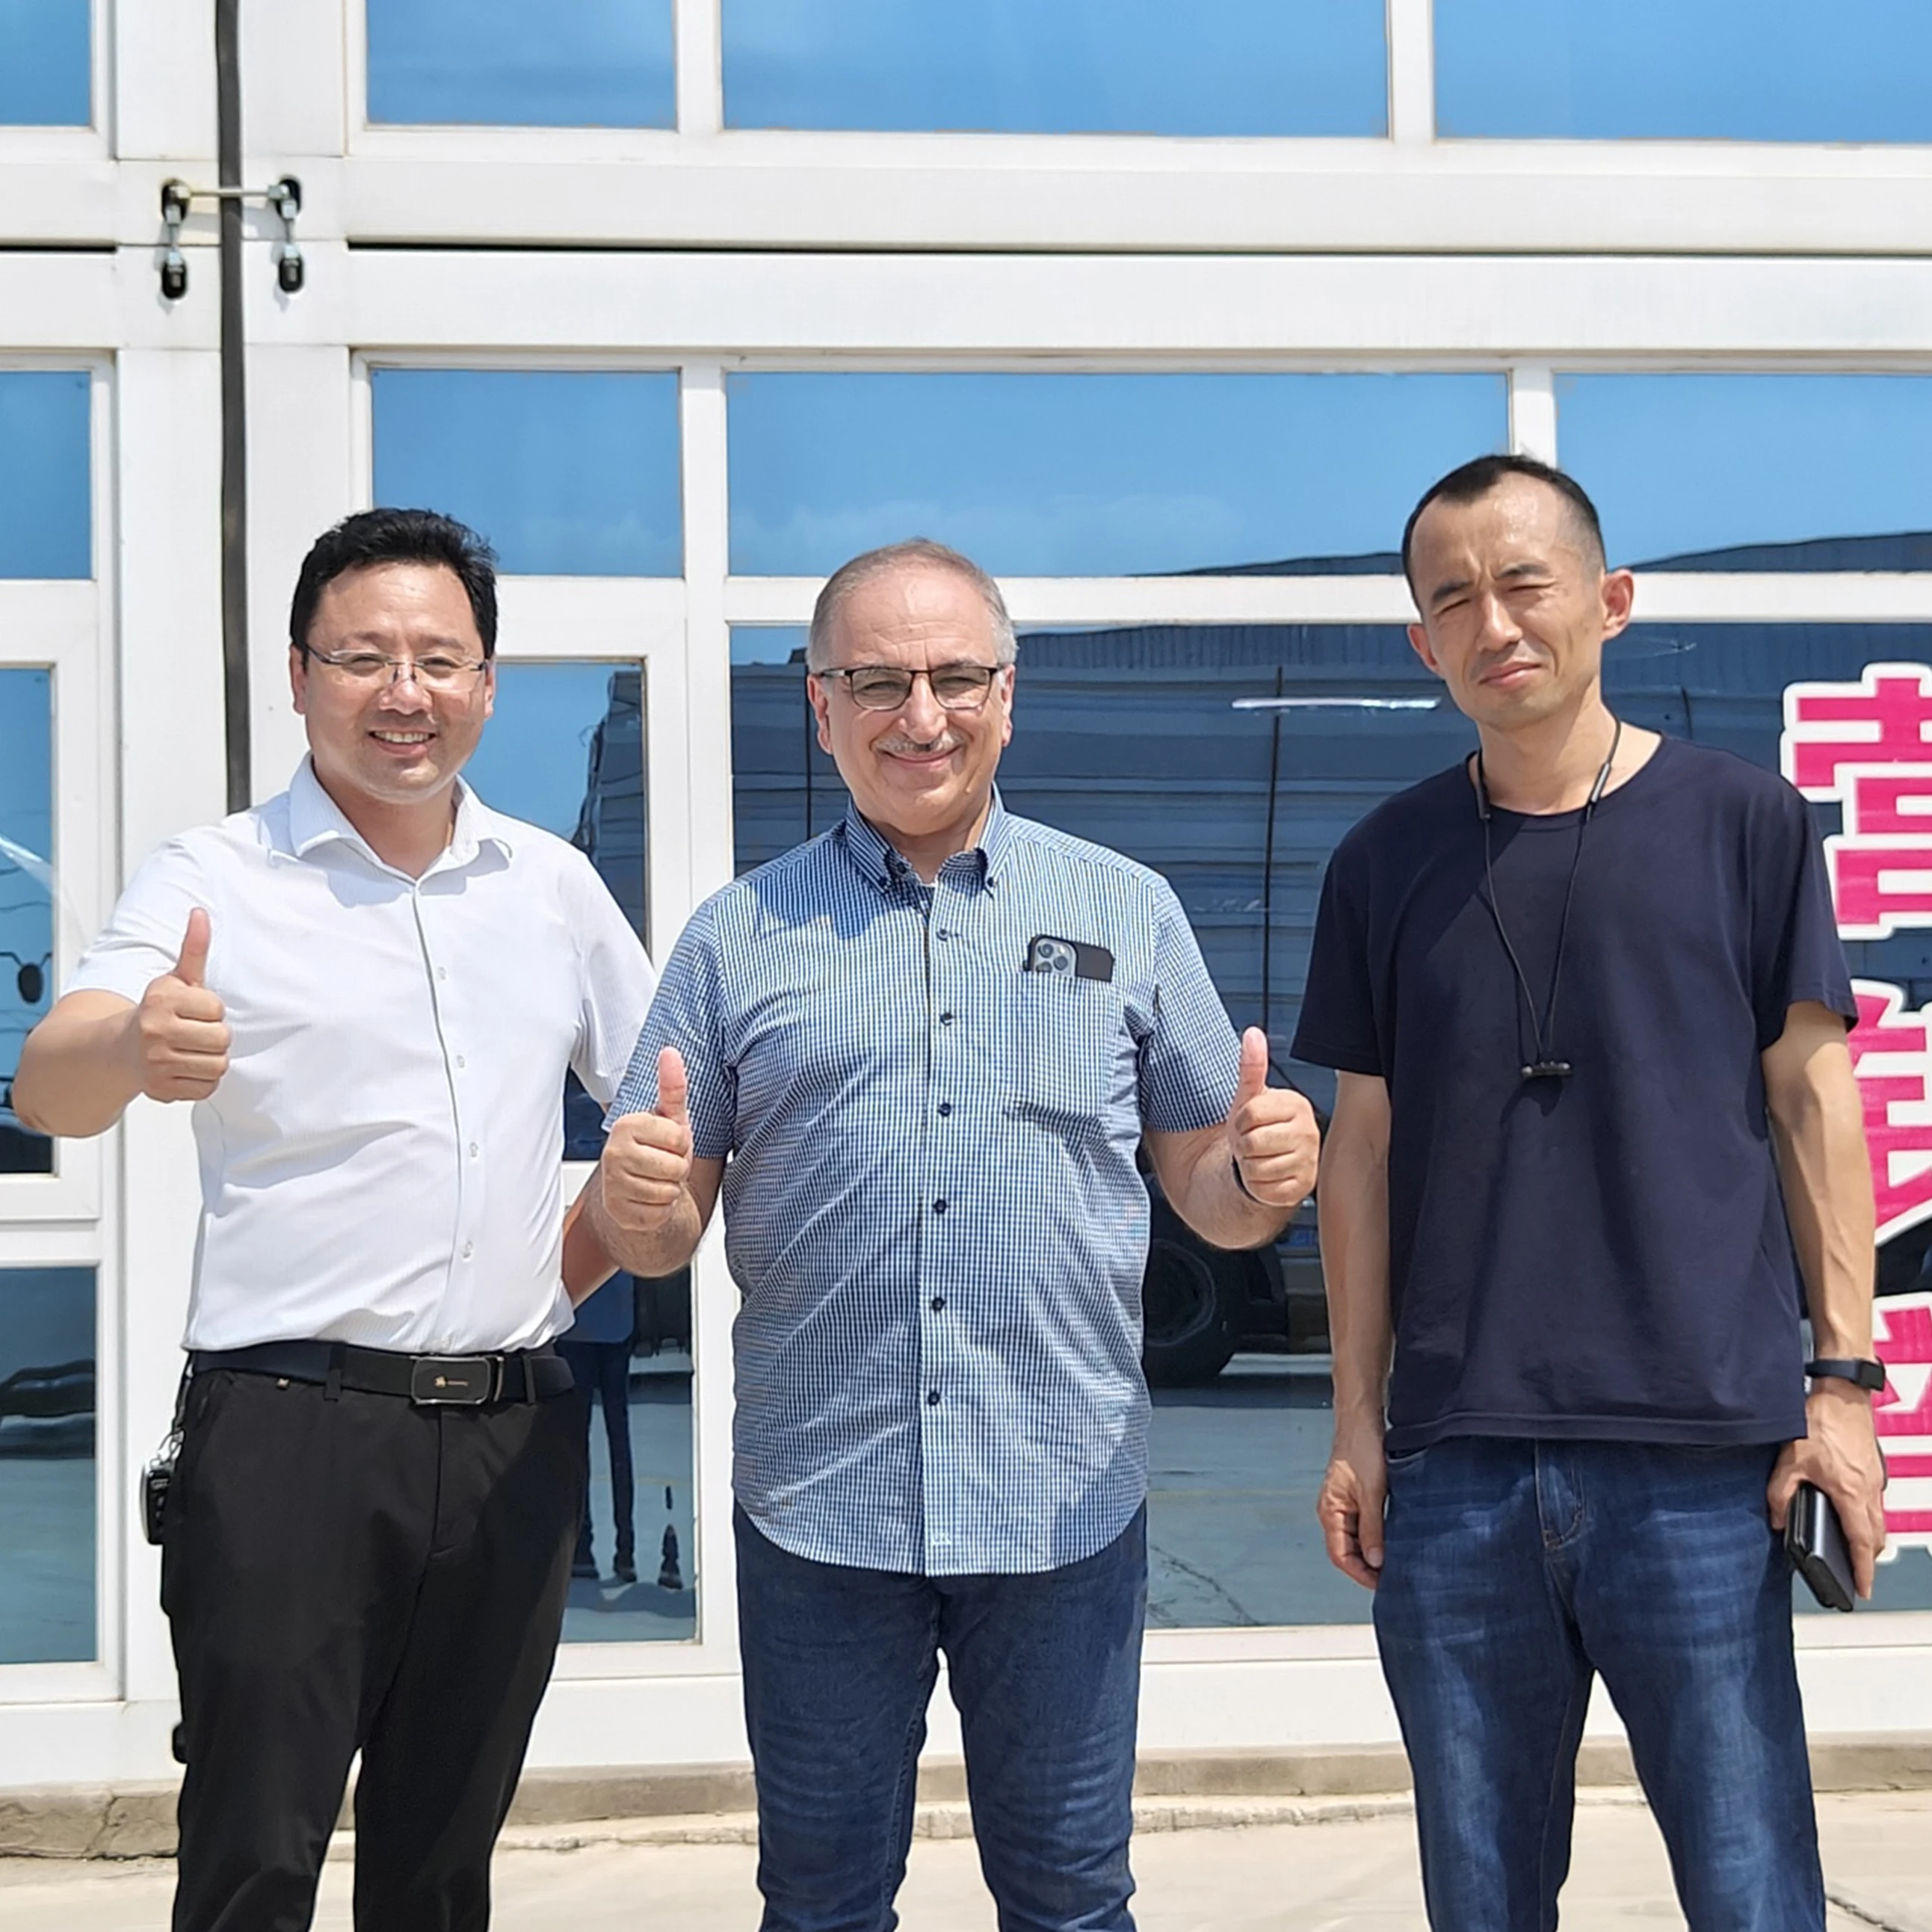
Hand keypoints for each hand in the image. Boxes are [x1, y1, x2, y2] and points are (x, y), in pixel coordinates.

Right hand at [128, 909, 229, 1102]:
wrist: (120, 1049)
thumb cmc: (159, 1011)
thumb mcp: (176, 978)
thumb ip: (193, 948)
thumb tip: (200, 913)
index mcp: (161, 1000)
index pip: (217, 1009)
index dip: (211, 1011)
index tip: (192, 1011)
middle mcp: (155, 1030)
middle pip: (222, 1039)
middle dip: (214, 1036)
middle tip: (192, 1033)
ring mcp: (156, 1062)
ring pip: (218, 1065)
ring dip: (210, 1059)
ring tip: (189, 1050)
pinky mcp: (161, 1089)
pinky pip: (208, 1087)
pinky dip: (202, 1080)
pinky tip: (184, 1068)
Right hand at [598, 1047, 693, 1235]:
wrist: (638, 1188)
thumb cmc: (657, 1149)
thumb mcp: (670, 1117)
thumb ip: (672, 1086)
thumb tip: (670, 1052)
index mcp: (626, 1125)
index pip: (680, 1138)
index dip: (683, 1144)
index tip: (668, 1143)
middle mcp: (613, 1153)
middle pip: (675, 1168)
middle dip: (679, 1169)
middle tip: (664, 1164)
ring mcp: (613, 1185)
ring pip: (668, 1193)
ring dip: (670, 1191)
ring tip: (656, 1180)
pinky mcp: (618, 1213)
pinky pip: (658, 1215)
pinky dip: (661, 1210)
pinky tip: (649, 1199)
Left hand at [1227, 1028, 1318, 1208]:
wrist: (1264, 1162)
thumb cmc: (1256, 1127)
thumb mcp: (1249, 1097)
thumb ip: (1251, 1066)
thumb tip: (1253, 1033)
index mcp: (1296, 1104)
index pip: (1250, 1113)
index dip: (1239, 1121)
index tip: (1247, 1122)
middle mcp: (1309, 1132)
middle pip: (1252, 1142)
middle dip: (1243, 1145)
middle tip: (1253, 1142)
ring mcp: (1309, 1161)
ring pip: (1257, 1168)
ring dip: (1249, 1167)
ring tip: (1260, 1158)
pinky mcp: (1303, 1187)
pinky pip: (1265, 1189)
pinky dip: (1258, 1186)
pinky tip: (1267, 1176)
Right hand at [1317, 1416, 1386, 1589]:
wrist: (1362, 1420)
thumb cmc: (1361, 1449)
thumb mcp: (1371, 1493)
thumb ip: (1372, 1529)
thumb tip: (1375, 1561)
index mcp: (1330, 1512)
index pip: (1340, 1556)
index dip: (1360, 1574)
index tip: (1382, 1585)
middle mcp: (1334, 1511)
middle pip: (1347, 1551)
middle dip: (1367, 1567)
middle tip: (1393, 1578)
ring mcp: (1344, 1504)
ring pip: (1357, 1539)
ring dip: (1373, 1552)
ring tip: (1396, 1561)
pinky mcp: (1356, 1496)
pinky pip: (1364, 1525)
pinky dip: (1377, 1536)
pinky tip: (1393, 1538)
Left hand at [1768, 1379, 1887, 1598]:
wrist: (1841, 1393)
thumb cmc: (1821, 1421)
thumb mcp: (1790, 1461)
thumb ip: (1780, 1493)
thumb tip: (1776, 1519)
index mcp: (1851, 1493)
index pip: (1861, 1543)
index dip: (1862, 1570)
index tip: (1863, 1589)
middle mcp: (1869, 1490)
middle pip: (1875, 1537)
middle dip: (1866, 1559)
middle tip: (1856, 1574)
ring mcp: (1875, 1479)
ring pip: (1877, 1520)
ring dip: (1867, 1538)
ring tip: (1852, 1550)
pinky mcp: (1872, 1469)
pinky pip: (1874, 1503)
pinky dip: (1866, 1517)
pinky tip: (1850, 1514)